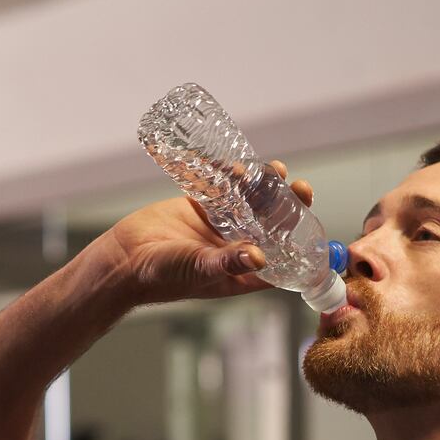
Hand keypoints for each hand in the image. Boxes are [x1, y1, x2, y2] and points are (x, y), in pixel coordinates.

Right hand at [84, 161, 314, 305]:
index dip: (301, 245)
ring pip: (251, 205)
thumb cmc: (161, 275)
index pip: (282, 261)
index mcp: (242, 273)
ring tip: (275, 169)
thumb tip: (259, 256)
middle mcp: (235, 249)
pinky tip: (244, 164)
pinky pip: (224, 190)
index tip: (315, 227)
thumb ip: (228, 262)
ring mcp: (218, 226)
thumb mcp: (199, 269)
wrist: (123, 258)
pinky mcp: (201, 207)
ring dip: (265, 188)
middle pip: (271, 227)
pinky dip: (234, 176)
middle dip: (288, 208)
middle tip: (300, 188)